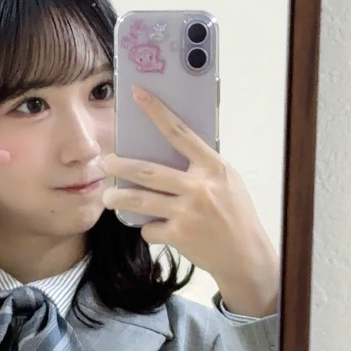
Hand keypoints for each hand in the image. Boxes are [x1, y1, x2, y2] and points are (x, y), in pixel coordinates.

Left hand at [100, 86, 279, 316]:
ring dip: (118, 199)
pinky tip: (156, 229)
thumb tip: (167, 153)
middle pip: (147, 171)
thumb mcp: (226, 182)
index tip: (138, 94)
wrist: (246, 255)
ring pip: (140, 200)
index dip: (157, 112)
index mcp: (212, 167)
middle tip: (104, 163)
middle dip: (120, 166)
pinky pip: (150, 228)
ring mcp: (188, 212)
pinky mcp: (179, 236)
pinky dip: (148, 229)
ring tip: (108, 198)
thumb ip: (201, 168)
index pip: (180, 132)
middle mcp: (199, 187)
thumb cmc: (235, 214)